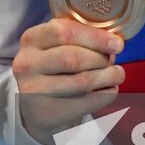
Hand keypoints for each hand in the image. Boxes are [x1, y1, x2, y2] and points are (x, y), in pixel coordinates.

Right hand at [13, 18, 125, 143]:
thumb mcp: (54, 47)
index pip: (63, 32)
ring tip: (117, 74)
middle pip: (73, 58)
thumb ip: (77, 38)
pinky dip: (105, 95)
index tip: (117, 43)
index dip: (95, 37)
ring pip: (82, 81)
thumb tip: (112, 42)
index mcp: (31, 39)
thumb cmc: (53, 70)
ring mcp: (33, 90)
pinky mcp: (46, 113)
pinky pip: (85, 103)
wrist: (36, 109)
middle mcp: (27, 63)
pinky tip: (110, 89)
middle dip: (101, 58)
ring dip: (107, 76)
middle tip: (113, 60)